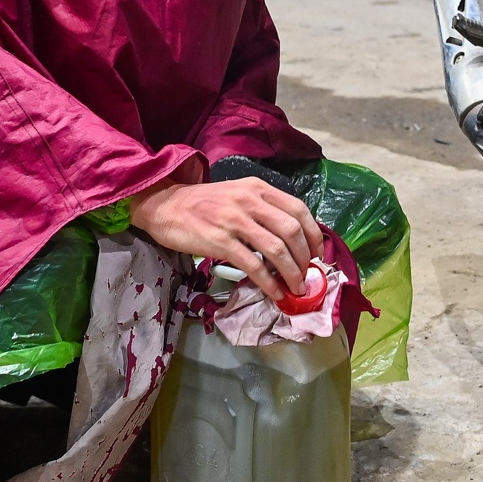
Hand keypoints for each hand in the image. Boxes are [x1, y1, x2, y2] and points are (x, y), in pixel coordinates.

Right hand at [129, 174, 323, 297]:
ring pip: (277, 249)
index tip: (317, 252)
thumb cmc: (203, 203)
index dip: (313, 233)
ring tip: (296, 288)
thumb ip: (263, 208)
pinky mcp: (220, 241)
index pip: (299, 209)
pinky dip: (269, 282)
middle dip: (305, 257)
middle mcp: (250, 201)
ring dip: (292, 273)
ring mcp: (235, 221)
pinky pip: (253, 265)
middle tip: (307, 274)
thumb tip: (291, 237)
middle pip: (292, 230)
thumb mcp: (238, 194)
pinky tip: (275, 292)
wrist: (165, 205)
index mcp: (258, 188)